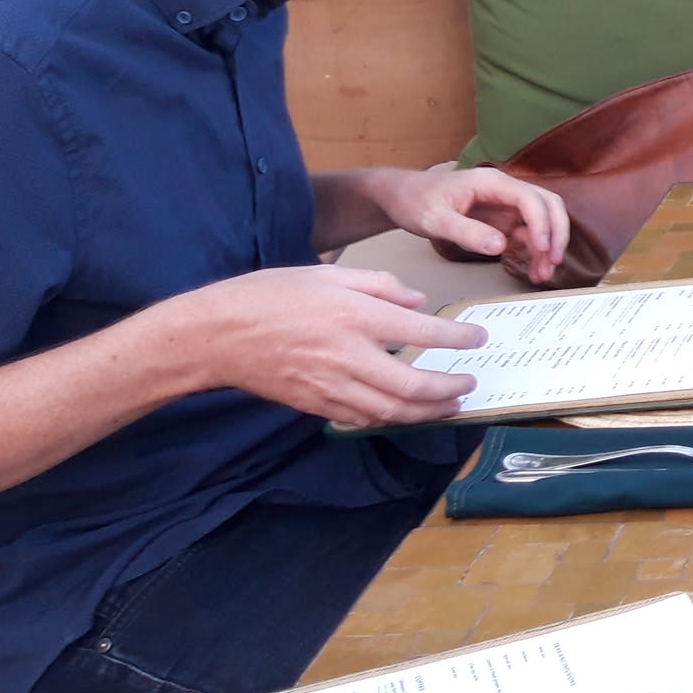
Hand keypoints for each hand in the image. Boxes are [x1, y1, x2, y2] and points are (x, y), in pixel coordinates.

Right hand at [175, 265, 489, 425]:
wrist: (216, 335)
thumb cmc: (269, 295)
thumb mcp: (329, 273)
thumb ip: (380, 286)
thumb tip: (419, 301)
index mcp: (353, 316)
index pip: (420, 333)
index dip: (456, 339)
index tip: (477, 339)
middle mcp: (346, 355)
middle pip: (411, 385)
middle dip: (448, 388)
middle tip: (470, 382)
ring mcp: (329, 386)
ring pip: (390, 410)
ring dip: (427, 411)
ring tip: (451, 404)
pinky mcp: (314, 404)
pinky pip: (362, 418)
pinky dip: (391, 419)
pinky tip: (407, 412)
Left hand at [371, 167, 570, 284]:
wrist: (400, 196)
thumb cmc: (414, 200)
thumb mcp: (434, 219)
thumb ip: (466, 232)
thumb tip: (499, 247)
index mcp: (491, 183)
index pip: (530, 199)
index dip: (542, 223)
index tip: (543, 248)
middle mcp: (504, 190)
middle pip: (547, 205)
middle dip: (556, 233)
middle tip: (554, 261)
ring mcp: (505, 205)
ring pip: (542, 221)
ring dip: (547, 246)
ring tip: (543, 274)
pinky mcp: (501, 219)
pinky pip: (527, 234)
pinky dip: (534, 252)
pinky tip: (532, 270)